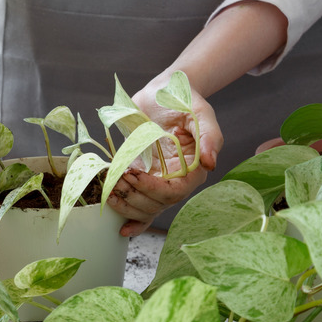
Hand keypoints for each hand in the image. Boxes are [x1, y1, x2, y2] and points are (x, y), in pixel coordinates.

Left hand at [106, 76, 223, 236]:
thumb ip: (209, 136)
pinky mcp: (142, 178)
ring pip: (146, 208)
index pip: (175, 191)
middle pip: (157, 204)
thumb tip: (210, 163)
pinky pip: (139, 206)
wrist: (161, 92)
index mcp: (194, 167)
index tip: (134, 173)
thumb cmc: (183, 100)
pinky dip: (131, 218)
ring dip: (126, 203)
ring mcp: (158, 181)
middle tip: (119, 176)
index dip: (152, 188)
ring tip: (111, 189)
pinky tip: (122, 229)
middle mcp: (177, 179)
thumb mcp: (199, 112)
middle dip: (135, 194)